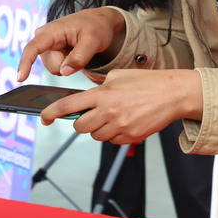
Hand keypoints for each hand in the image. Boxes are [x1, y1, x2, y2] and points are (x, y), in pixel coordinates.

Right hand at [17, 8, 125, 79]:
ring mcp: (46, 46)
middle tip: (81, 50)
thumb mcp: (94, 40)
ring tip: (77, 48)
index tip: (20, 78)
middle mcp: (44, 37)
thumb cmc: (96, 27)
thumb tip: (64, 72)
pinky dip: (68, 64)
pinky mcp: (50, 53)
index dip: (26, 63)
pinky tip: (73, 51)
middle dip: (67, 65)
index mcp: (52, 31)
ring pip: (55, 69)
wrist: (98, 21)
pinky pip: (58, 68)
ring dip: (68, 64)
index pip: (34, 47)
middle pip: (52, 66)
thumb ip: (80, 56)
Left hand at [40, 69, 202, 144]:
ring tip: (113, 116)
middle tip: (91, 114)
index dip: (51, 113)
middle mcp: (108, 112)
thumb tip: (84, 101)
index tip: (44, 118)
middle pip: (80, 127)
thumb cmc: (146, 82)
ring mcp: (119, 126)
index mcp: (102, 94)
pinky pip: (112, 141)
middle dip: (81, 122)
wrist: (173, 94)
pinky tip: (124, 122)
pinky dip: (113, 134)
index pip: (68, 107)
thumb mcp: (118, 76)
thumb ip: (99, 89)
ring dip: (98, 129)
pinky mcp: (130, 137)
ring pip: (96, 136)